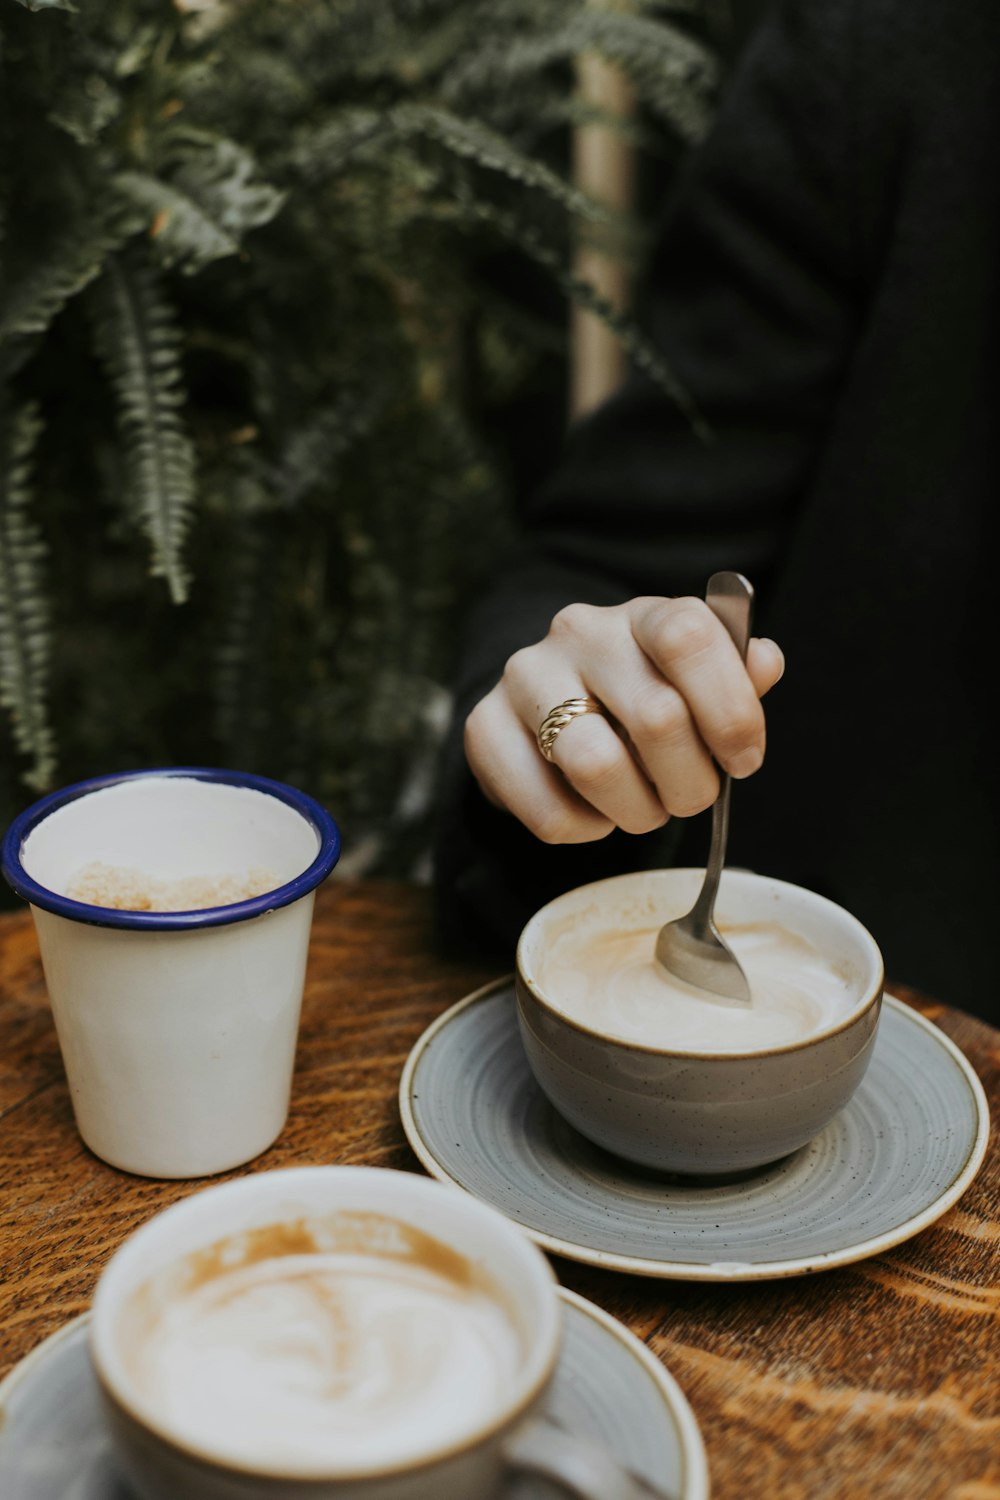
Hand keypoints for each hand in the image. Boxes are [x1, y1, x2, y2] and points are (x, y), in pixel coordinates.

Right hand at [464, 597, 784, 842]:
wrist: (551, 704)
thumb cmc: (641, 696)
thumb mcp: (696, 682)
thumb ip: (735, 676)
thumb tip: (764, 662)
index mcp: (642, 615)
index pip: (690, 636)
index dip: (730, 709)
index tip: (744, 761)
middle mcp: (579, 633)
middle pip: (657, 717)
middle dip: (691, 783)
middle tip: (690, 797)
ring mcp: (524, 678)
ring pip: (596, 765)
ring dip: (638, 811)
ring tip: (643, 808)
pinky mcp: (484, 729)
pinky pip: (548, 810)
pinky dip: (585, 830)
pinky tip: (593, 812)